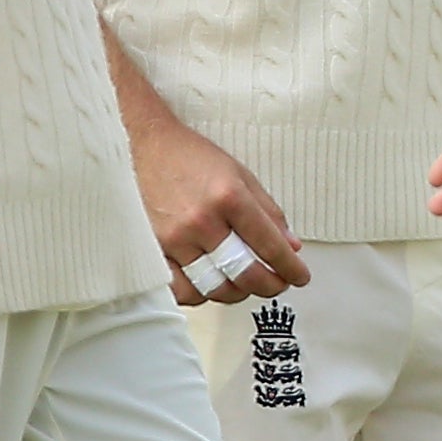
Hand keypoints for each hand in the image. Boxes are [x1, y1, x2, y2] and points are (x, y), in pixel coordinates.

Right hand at [129, 102, 304, 304]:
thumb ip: (268, 212)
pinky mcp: (150, 249)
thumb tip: (292, 246)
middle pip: (243, 273)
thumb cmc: (190, 158)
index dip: (290, 268)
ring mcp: (172, 238)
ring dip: (237, 293)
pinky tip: (209, 285)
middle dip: (269, 285)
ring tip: (245, 284)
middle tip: (277, 284)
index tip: (300, 276)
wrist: (141, 146)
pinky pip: (179, 289)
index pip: (270, 246)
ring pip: (213, 287)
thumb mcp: (239, 175)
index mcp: (228, 197)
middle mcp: (200, 221)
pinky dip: (199, 294)